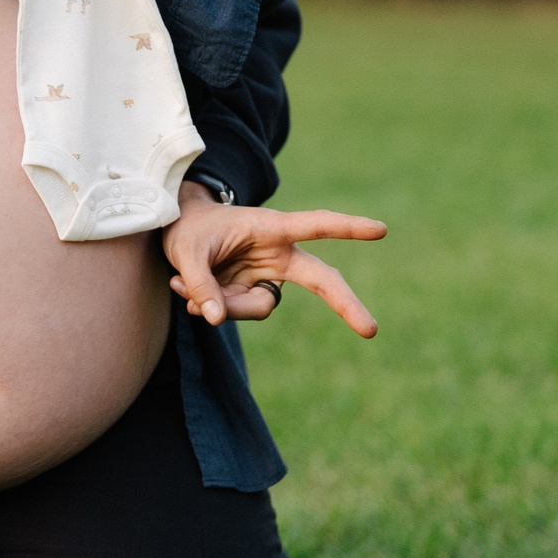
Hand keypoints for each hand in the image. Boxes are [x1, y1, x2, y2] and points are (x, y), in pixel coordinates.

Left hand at [162, 184, 384, 335]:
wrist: (175, 231)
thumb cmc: (187, 228)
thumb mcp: (184, 250)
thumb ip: (200, 283)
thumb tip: (216, 320)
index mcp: (271, 229)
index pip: (316, 226)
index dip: (348, 228)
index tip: (381, 230)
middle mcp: (277, 255)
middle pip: (321, 280)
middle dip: (345, 304)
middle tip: (372, 330)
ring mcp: (266, 277)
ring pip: (258, 308)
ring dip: (220, 303)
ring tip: (183, 283)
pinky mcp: (250, 295)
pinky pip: (237, 313)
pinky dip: (209, 308)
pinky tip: (186, 291)